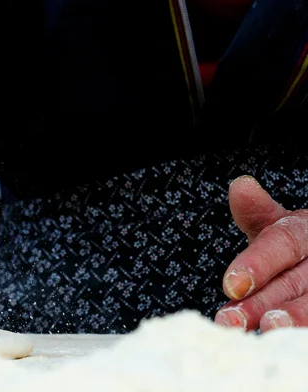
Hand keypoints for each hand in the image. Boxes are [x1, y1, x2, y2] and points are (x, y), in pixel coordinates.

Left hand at [214, 175, 307, 331]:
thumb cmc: (296, 247)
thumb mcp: (278, 225)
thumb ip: (257, 212)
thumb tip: (241, 186)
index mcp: (306, 232)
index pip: (282, 243)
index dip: (257, 263)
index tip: (230, 285)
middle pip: (293, 281)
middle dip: (260, 303)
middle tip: (231, 321)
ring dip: (292, 319)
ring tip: (266, 330)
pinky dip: (303, 333)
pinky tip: (285, 343)